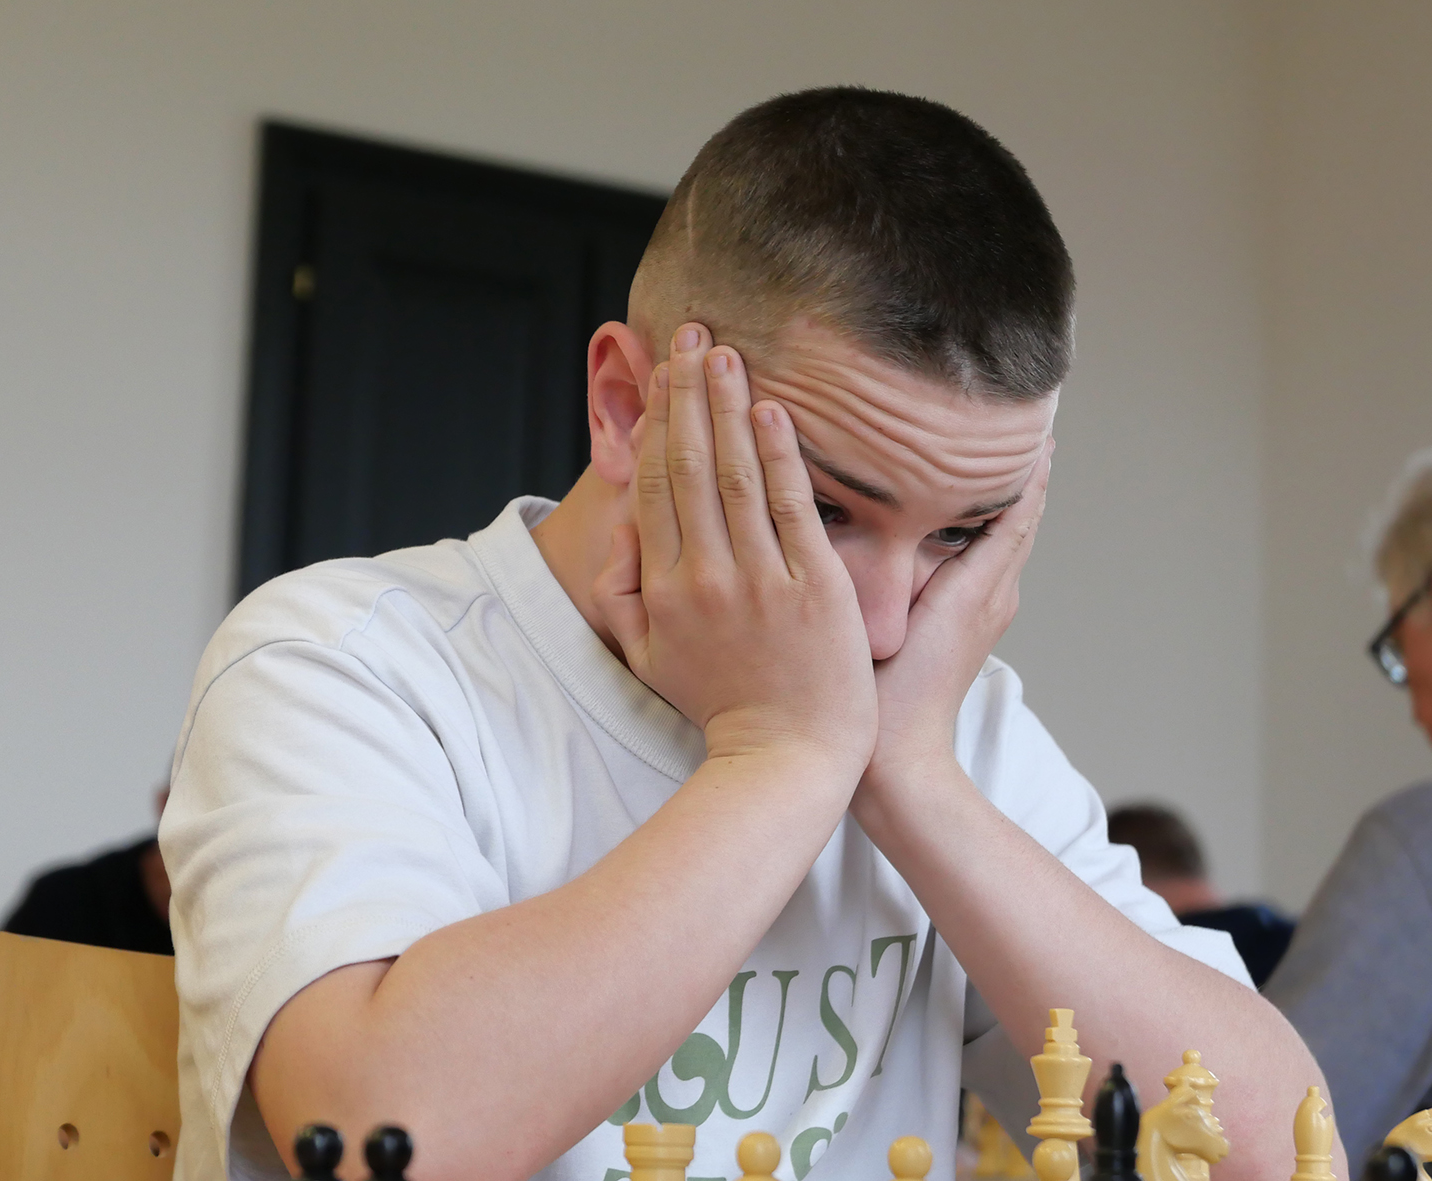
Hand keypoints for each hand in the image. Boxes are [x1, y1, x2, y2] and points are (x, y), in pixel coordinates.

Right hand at [593, 324, 877, 772]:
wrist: (786, 755)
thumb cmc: (720, 702)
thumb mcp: (647, 655)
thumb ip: (621, 592)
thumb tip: (618, 528)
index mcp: (663, 586)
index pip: (655, 484)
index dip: (656, 423)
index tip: (660, 375)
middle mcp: (705, 575)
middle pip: (689, 465)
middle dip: (685, 392)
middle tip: (689, 334)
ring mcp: (760, 579)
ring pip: (735, 474)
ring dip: (727, 406)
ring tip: (722, 352)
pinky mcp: (813, 587)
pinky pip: (790, 508)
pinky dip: (778, 455)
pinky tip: (772, 409)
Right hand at [858, 438, 1054, 798]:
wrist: (898, 762)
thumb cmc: (889, 696)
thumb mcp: (893, 613)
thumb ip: (907, 554)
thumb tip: (915, 494)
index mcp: (983, 585)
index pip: (1019, 505)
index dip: (1026, 459)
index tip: (1031, 412)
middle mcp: (996, 594)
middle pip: (1020, 514)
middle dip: (1020, 465)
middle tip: (1017, 413)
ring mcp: (986, 611)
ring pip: (1004, 535)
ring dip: (1004, 493)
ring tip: (994, 444)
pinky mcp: (969, 624)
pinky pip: (985, 559)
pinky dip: (984, 524)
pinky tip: (960, 506)